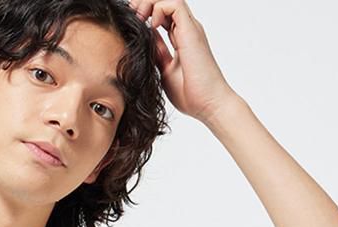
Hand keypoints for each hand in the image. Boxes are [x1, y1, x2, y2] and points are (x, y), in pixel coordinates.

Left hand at [128, 0, 238, 122]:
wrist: (208, 105)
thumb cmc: (190, 95)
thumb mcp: (165, 71)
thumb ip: (157, 54)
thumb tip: (144, 43)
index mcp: (180, 38)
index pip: (162, 14)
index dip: (144, 13)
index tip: (129, 23)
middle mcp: (186, 29)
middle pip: (165, 2)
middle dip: (144, 3)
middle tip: (130, 15)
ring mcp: (189, 29)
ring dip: (150, 3)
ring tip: (139, 18)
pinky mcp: (191, 31)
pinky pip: (174, 4)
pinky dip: (159, 9)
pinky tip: (152, 25)